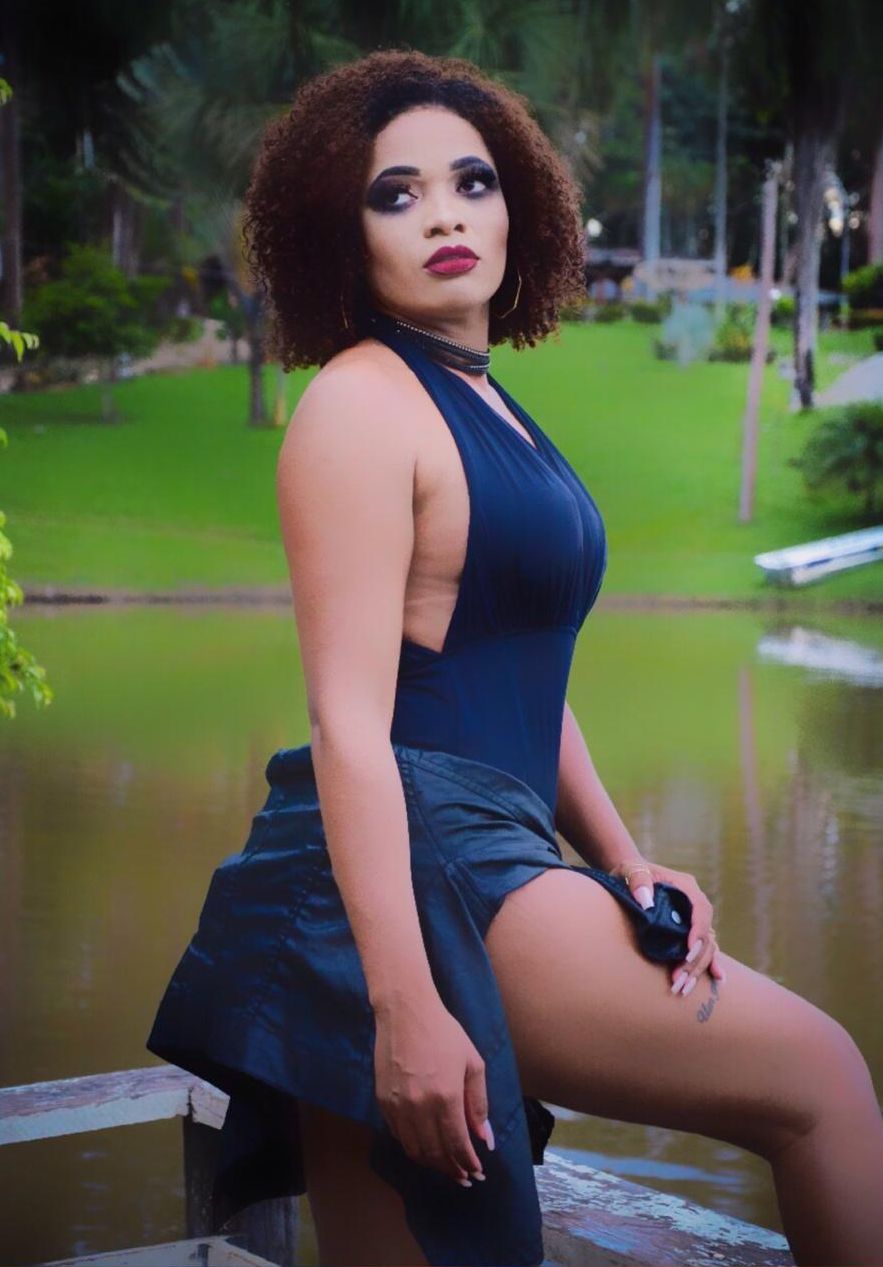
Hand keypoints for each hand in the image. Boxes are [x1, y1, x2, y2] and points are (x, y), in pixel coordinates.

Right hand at [373, 993, 494, 1186]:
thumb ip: (479, 1104)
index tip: (477, 1172)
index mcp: (446, 1097)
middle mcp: (419, 1107)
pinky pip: (398, 1135)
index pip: (457, 1144)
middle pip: (435, 1153)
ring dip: (432, 1164)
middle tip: (464, 1177)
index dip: (468, 1163)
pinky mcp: (383, 1102)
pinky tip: (424, 1146)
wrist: (405, 1012)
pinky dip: (413, 1147)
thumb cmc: (444, 1033)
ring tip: (446, 1167)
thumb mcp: (472, 1063)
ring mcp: (398, 1106)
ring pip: (414, 1150)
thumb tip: (484, 1138)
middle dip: (452, 1169)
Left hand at [609, 857, 726, 995]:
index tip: (688, 951)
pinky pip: (703, 947)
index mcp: (686, 886)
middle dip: (694, 959)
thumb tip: (646, 902)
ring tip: (682, 988)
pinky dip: (708, 962)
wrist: (627, 877)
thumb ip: (638, 880)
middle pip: (705, 933)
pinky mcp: (687, 930)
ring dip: (697, 967)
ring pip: (705, 945)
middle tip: (678, 979)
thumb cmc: (628, 872)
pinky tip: (717, 978)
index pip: (700, 908)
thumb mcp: (629, 870)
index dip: (698, 930)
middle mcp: (694, 903)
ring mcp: (692, 918)